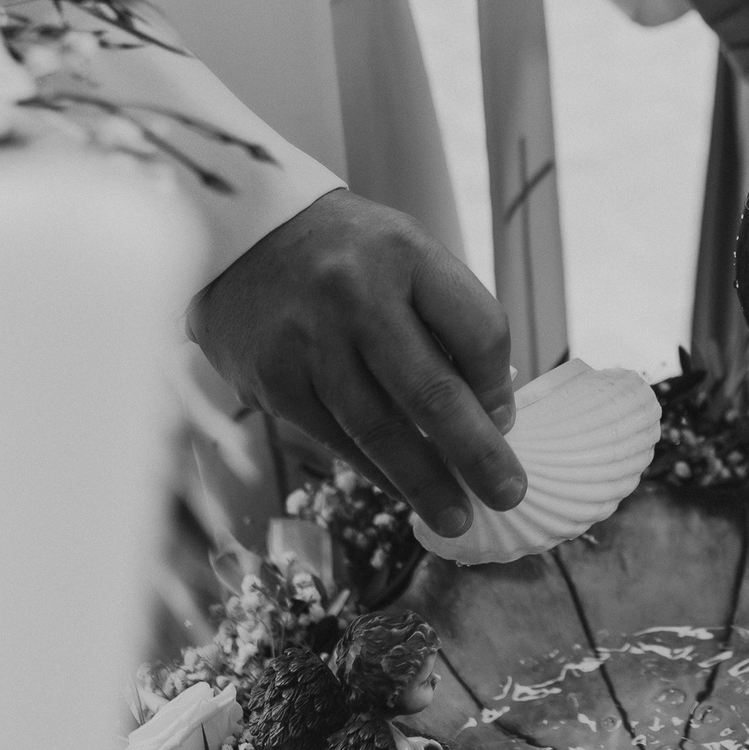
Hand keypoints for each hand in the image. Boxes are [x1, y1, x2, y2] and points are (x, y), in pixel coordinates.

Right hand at [189, 189, 523, 540]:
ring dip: (423, 482)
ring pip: (379, 428)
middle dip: (476, 454)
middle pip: (432, 391)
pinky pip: (335, 437)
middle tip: (507, 495)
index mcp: (408, 255)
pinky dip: (372, 469)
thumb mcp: (407, 256)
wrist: (241, 231)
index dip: (499, 386)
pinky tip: (400, 490)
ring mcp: (309, 341)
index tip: (507, 422)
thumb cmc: (347, 253)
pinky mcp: (273, 379)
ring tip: (456, 517)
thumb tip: (490, 410)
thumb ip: (448, 321)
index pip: (479, 331)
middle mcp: (357, 295)